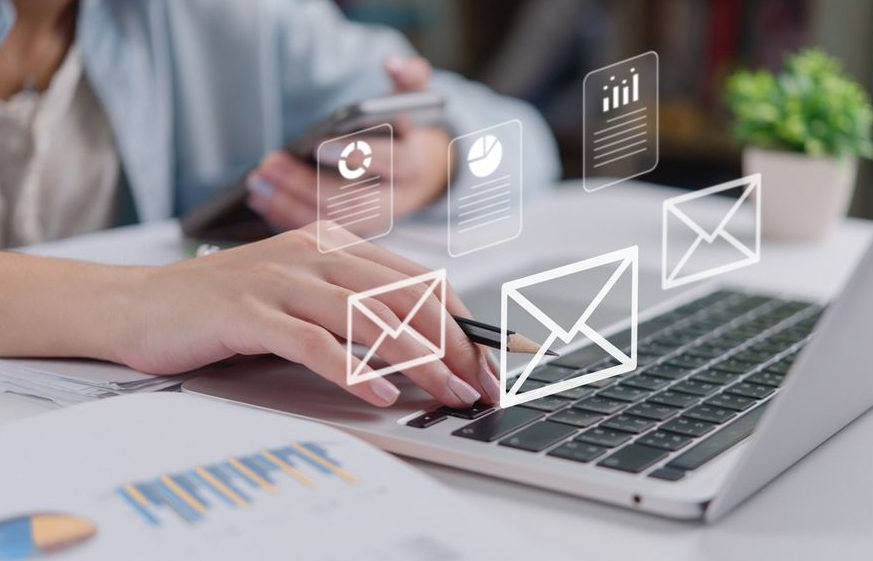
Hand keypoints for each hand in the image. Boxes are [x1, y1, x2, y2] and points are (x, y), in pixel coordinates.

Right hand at [108, 222, 499, 407]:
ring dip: (417, 359)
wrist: (141, 305)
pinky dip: (354, 371)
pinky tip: (380, 395)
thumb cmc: (227, 306)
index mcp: (334, 245)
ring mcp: (281, 280)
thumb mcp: (300, 295)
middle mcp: (314, 255)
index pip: (418, 280)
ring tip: (446, 392)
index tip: (486, 360)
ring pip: (369, 317)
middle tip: (479, 384)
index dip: (460, 321)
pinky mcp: (249, 313)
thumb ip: (353, 307)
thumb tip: (421, 344)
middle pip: (404, 297)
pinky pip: (314, 342)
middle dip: (453, 344)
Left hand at [246, 56, 449, 229]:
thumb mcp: (415, 99)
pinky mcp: (354, 233)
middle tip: (268, 164)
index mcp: (414, 162)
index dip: (358, 155)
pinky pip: (321, 235)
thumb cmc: (406, 129)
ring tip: (256, 183)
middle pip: (354, 200)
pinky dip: (288, 219)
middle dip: (307, 184)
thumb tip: (391, 63)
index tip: (319, 145)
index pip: (392, 162)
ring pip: (334, 222)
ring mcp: (375, 221)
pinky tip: (260, 201)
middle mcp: (398, 199)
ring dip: (290, 205)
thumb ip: (410, 77)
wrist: (422, 173)